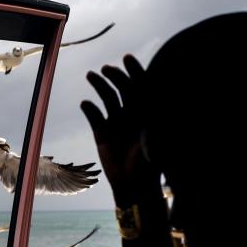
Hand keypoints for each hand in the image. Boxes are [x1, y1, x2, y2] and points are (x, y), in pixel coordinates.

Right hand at [81, 55, 160, 202]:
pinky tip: (86, 104)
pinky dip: (90, 109)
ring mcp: (117, 123)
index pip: (141, 85)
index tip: (127, 59)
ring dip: (99, 85)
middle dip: (115, 76)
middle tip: (106, 69)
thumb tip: (161, 101)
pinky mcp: (102, 134)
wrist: (135, 187)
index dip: (135, 70)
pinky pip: (94, 116)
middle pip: (123, 88)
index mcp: (147, 113)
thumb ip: (156, 124)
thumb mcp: (155, 142)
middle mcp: (132, 115)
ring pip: (107, 98)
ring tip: (91, 75)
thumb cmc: (150, 165)